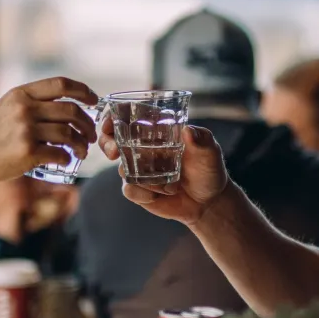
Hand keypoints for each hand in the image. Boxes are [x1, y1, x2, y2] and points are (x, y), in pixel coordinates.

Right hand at [0, 77, 98, 187]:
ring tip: (82, 150)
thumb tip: (69, 106)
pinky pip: (60, 153)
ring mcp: (26, 130)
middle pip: (71, 110)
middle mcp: (25, 108)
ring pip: (69, 133)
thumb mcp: (7, 107)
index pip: (61, 84)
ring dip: (81, 143)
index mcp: (21, 94)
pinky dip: (68, 157)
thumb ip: (33, 103)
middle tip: (90, 134)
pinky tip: (66, 160)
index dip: (83, 90)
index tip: (94, 100)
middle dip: (87, 123)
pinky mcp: (27, 152)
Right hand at [98, 121, 228, 224]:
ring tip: (161, 182)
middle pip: (113, 139)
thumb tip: (188, 130)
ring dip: (135, 174)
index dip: (114, 116)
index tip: (110, 122)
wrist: (208, 202)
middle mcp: (144, 146)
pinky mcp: (139, 189)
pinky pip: (129, 189)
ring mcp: (139, 168)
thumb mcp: (210, 152)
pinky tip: (158, 195)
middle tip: (115, 152)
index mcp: (158, 130)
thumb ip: (202, 140)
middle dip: (107, 143)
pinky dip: (143, 193)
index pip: (129, 116)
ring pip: (121, 167)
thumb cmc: (209, 169)